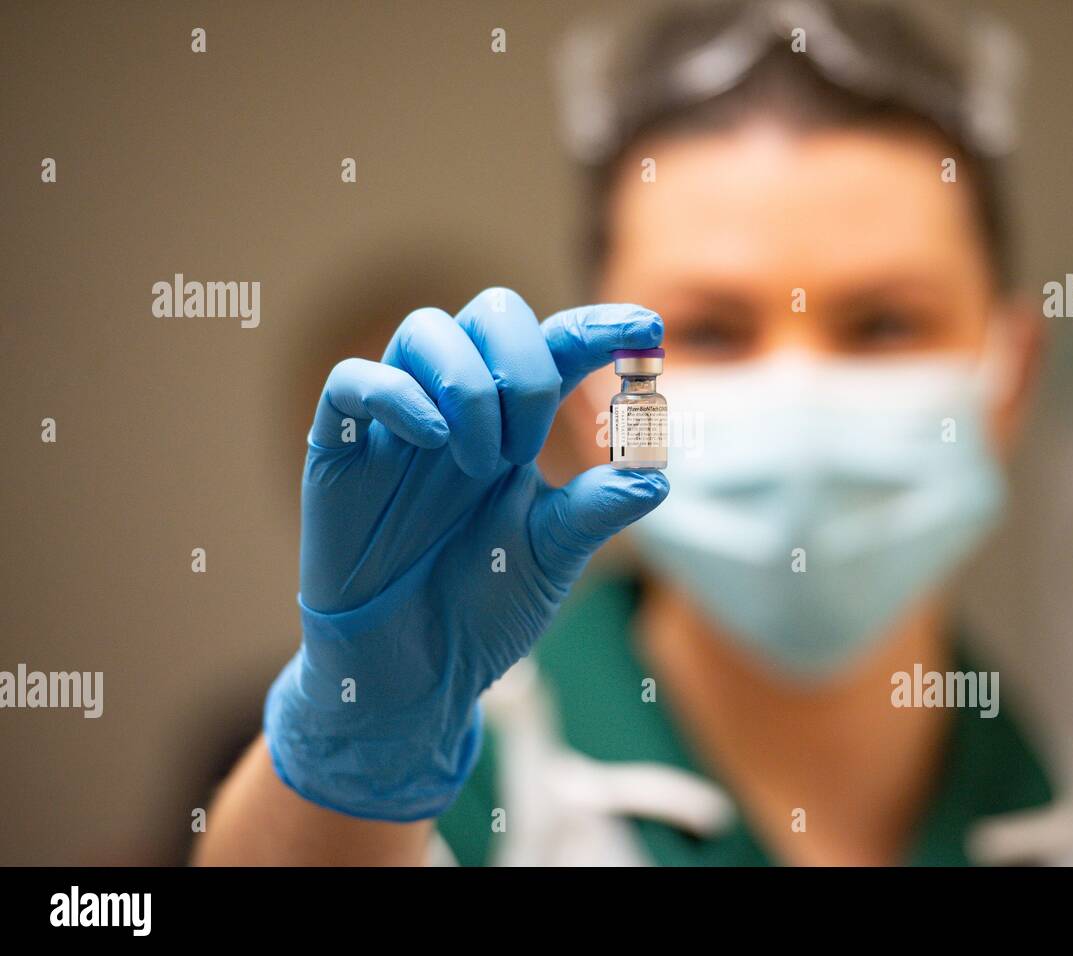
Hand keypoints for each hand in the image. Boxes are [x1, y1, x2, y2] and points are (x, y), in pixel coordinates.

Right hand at [265, 288, 667, 820]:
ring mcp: (397, 426)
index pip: (556, 347)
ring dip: (469, 383)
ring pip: (424, 331)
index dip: (600, 327)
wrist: (413, 674)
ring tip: (484, 460)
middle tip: (531, 441)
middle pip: (490, 314)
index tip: (648, 328)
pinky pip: (352, 383)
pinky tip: (434, 440)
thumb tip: (657, 474)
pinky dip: (396, 394)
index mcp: (514, 426)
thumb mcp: (551, 556)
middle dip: (525, 362)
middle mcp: (458, 410)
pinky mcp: (340, 454)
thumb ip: (596, 508)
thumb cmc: (480, 607)